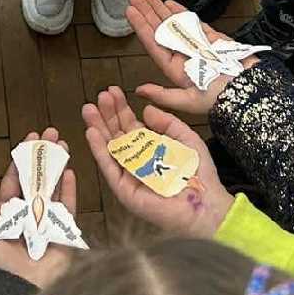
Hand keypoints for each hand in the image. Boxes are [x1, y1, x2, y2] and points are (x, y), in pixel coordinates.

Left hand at [0, 126, 79, 289]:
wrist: (14, 290)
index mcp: (6, 215)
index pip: (15, 181)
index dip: (22, 159)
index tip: (28, 138)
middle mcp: (26, 217)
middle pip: (37, 180)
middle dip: (43, 155)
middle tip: (50, 132)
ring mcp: (45, 224)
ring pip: (53, 189)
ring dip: (57, 166)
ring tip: (63, 143)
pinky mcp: (62, 235)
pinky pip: (67, 210)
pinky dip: (69, 191)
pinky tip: (70, 171)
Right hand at [82, 86, 231, 237]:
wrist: (204, 204)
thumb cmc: (198, 173)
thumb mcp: (185, 138)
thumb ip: (167, 123)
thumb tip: (146, 109)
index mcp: (150, 148)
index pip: (130, 125)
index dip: (121, 109)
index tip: (113, 90)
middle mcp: (137, 160)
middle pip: (117, 133)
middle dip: (107, 114)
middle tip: (100, 95)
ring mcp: (129, 175)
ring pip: (109, 148)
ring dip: (98, 127)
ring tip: (89, 108)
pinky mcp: (124, 190)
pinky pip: (109, 167)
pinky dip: (98, 150)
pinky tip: (91, 132)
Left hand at [127, 0, 259, 114]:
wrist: (251, 90)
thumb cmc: (220, 99)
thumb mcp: (188, 101)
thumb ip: (163, 95)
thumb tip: (138, 90)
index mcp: (175, 69)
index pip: (154, 43)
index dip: (141, 27)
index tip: (130, 11)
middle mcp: (184, 55)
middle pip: (161, 29)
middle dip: (147, 12)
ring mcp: (197, 44)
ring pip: (174, 22)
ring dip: (160, 8)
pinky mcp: (212, 38)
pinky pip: (193, 22)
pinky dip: (182, 12)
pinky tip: (169, 3)